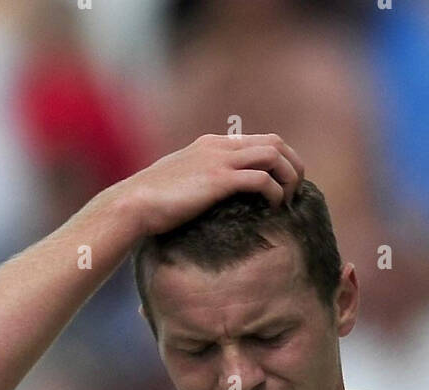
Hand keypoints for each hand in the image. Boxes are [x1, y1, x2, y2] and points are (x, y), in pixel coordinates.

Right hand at [119, 132, 304, 237]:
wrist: (132, 204)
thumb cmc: (151, 203)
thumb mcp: (180, 185)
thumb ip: (198, 182)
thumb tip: (208, 201)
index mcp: (212, 144)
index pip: (261, 140)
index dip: (282, 162)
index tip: (284, 187)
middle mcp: (219, 146)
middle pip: (276, 142)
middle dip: (293, 166)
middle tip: (295, 194)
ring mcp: (219, 161)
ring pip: (274, 155)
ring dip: (288, 179)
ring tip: (287, 202)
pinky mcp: (217, 181)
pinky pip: (260, 179)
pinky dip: (274, 193)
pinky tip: (273, 209)